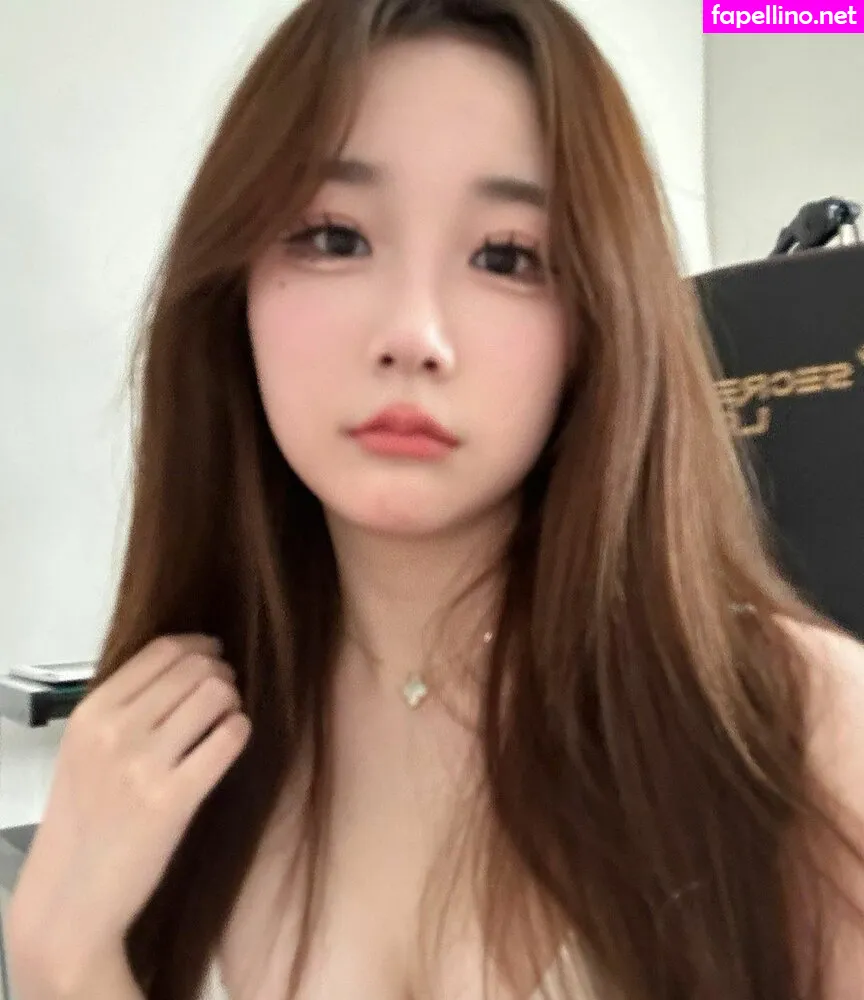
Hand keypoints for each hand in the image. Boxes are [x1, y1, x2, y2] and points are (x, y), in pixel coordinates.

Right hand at [5, 634, 250, 994]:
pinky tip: (230, 742)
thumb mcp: (83, 751)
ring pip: (217, 695)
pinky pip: (229, 738)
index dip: (199, 645)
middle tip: (224, 693)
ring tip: (225, 720)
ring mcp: (144, 765)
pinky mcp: (175, 799)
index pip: (162, 650)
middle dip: (220, 673)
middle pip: (195, 667)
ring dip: (232, 702)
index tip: (213, 653)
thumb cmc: (82, 825)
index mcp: (91, 714)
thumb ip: (124, 708)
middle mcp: (115, 732)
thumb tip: (184, 665)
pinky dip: (239, 733)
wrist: (70, 903)